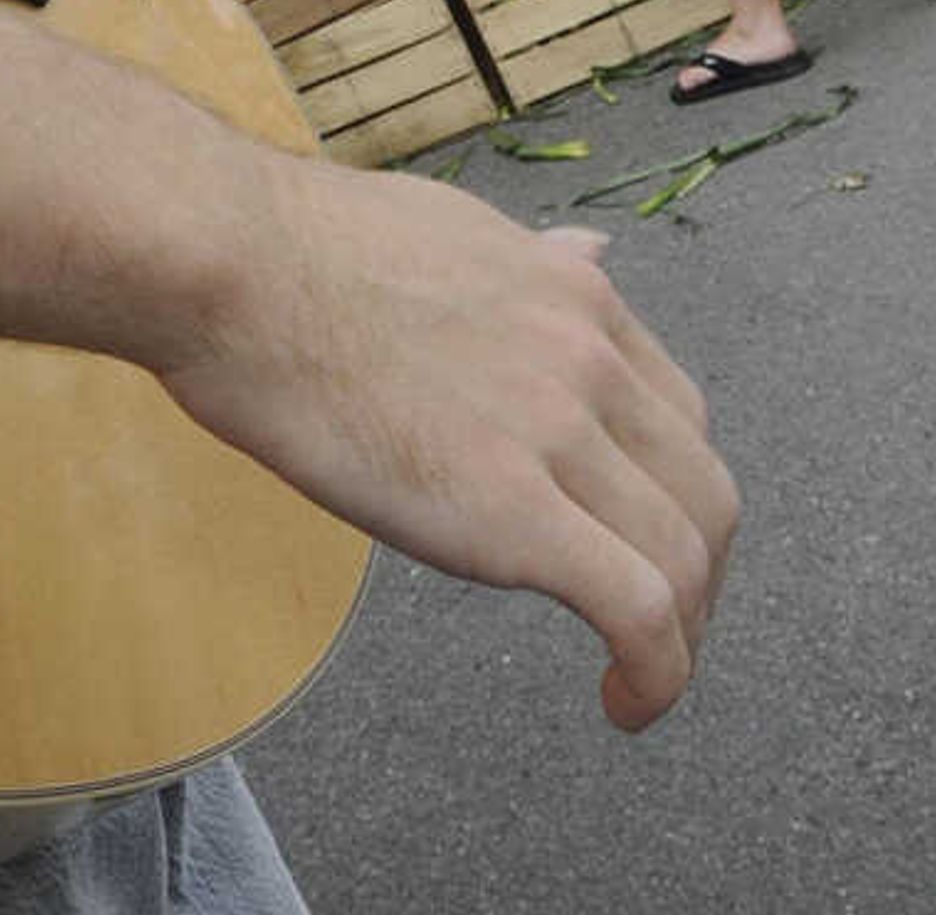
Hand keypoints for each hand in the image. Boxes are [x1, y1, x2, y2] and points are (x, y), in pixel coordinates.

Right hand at [155, 156, 735, 729]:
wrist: (233, 265)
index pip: (678, 415)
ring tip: (639, 682)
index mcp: (574, 294)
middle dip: (696, 578)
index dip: (671, 496)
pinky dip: (658, 675)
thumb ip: (533, 264)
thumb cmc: (299, 251)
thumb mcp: (454, 230)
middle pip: (703, 495)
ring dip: (682, 641)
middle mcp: (588, 356)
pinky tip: (626, 704)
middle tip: (655, 629)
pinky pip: (638, 609)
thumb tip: (589, 251)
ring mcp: (557, 430)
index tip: (638, 540)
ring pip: (685, 561)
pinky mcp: (512, 510)